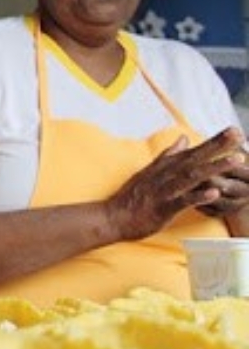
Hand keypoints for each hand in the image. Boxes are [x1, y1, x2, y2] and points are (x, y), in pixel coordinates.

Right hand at [105, 128, 243, 240]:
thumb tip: (183, 139)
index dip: (213, 141)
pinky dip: (198, 196)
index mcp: (164, 167)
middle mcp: (165, 175)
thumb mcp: (148, 171)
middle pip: (194, 158)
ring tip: (235, 160)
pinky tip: (214, 192)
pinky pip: (182, 201)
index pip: (192, 151)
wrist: (112, 217)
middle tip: (238, 135)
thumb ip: (167, 156)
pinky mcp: (162, 208)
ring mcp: (164, 191)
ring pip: (192, 177)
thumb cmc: (131, 197)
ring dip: (214, 168)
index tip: (233, 131)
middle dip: (217, 146)